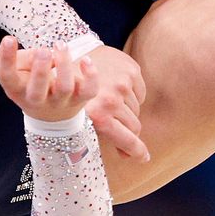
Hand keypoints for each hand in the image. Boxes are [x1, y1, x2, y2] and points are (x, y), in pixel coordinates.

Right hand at [0, 36, 97, 123]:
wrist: (51, 114)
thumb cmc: (32, 82)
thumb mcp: (21, 69)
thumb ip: (26, 57)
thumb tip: (44, 52)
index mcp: (17, 90)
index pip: (6, 77)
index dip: (6, 58)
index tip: (9, 38)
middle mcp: (37, 100)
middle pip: (37, 91)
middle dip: (40, 69)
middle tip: (42, 50)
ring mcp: (60, 102)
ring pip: (64, 88)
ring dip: (63, 64)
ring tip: (60, 45)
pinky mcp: (80, 99)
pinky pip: (89, 90)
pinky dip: (90, 75)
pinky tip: (86, 59)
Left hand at [76, 45, 148, 162]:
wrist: (70, 57)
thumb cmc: (72, 92)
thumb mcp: (82, 117)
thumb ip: (104, 136)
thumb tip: (127, 155)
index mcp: (99, 115)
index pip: (128, 139)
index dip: (137, 151)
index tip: (144, 158)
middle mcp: (113, 100)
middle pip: (134, 125)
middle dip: (128, 128)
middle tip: (117, 123)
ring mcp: (123, 84)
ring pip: (136, 109)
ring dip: (127, 109)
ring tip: (110, 100)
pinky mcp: (130, 70)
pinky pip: (140, 92)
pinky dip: (132, 94)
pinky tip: (117, 88)